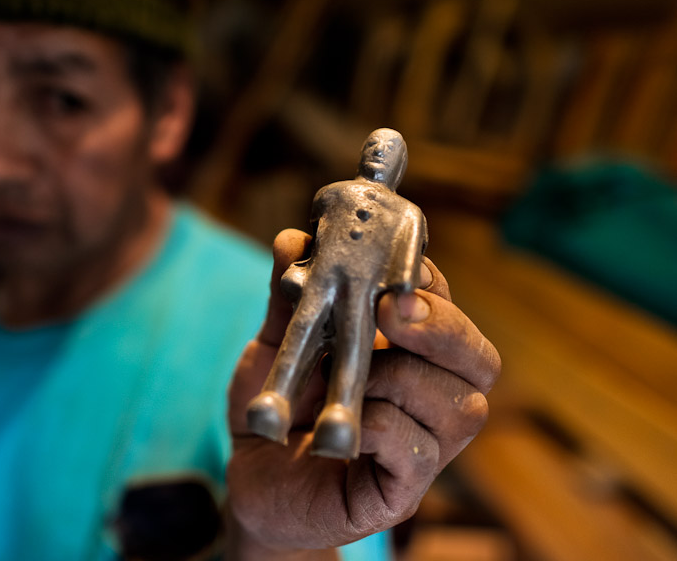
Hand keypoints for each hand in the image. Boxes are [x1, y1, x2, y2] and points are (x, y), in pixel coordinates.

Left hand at [225, 229, 500, 557]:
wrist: (252, 479)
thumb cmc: (277, 405)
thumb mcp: (275, 345)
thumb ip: (287, 299)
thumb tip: (291, 240)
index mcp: (410, 353)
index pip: (445, 307)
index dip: (427, 283)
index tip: (393, 267)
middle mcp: (431, 397)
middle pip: (480, 357)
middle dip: (442, 327)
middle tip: (391, 310)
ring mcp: (425, 447)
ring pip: (461, 405)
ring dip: (402, 380)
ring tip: (352, 382)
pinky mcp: (402, 492)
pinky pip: (418, 452)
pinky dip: (381, 428)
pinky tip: (340, 431)